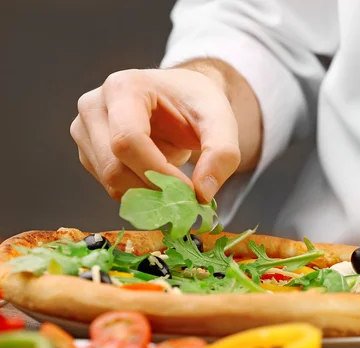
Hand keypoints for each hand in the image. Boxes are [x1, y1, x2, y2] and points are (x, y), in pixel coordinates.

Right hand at [71, 66, 251, 201]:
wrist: (182, 97)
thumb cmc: (198, 102)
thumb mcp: (221, 120)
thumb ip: (222, 154)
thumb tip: (203, 194)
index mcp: (123, 88)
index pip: (128, 141)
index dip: (159, 173)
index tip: (191, 190)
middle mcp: (94, 107)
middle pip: (114, 167)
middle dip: (155, 189)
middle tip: (188, 196)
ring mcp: (86, 131)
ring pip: (111, 183)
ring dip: (149, 194)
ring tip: (177, 181)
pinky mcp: (89, 153)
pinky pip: (112, 187)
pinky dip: (140, 193)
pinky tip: (161, 178)